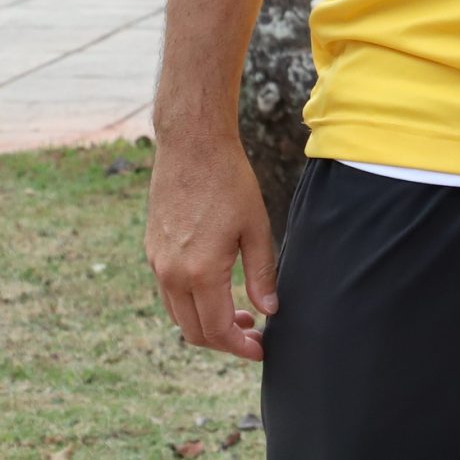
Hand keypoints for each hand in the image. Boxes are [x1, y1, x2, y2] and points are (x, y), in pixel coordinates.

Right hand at [146, 136, 276, 360]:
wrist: (192, 149)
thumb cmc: (230, 183)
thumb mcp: (256, 228)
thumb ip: (261, 273)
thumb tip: (269, 310)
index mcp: (199, 272)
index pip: (217, 329)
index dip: (240, 346)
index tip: (261, 350)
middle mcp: (171, 274)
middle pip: (193, 331)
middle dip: (225, 341)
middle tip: (255, 336)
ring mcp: (157, 264)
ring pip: (178, 315)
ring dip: (207, 324)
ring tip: (242, 316)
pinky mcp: (152, 252)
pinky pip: (170, 293)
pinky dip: (192, 304)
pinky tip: (219, 292)